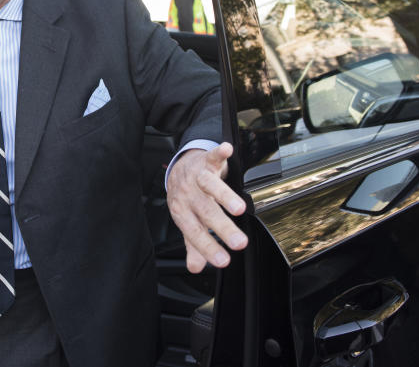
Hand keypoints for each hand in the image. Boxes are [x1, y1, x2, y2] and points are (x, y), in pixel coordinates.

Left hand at [167, 142, 247, 272]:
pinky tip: (227, 150)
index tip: (224, 262)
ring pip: (209, 186)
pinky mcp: (206, 161)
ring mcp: (197, 177)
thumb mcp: (188, 221)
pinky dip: (219, 152)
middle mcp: (188, 195)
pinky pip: (212, 155)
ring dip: (223, 196)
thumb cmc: (187, 198)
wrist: (179, 168)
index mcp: (182, 212)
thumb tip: (196, 267)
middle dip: (222, 228)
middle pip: (205, 212)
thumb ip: (194, 244)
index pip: (194, 233)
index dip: (208, 248)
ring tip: (239, 210)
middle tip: (239, 243)